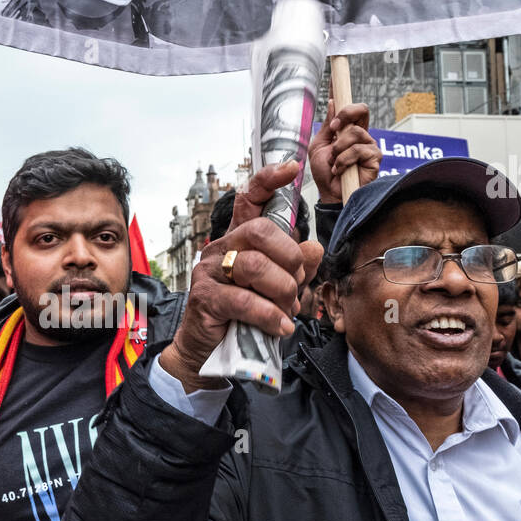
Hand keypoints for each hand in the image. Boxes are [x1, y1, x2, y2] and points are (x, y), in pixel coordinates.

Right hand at [161, 161, 322, 390]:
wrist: (208, 352)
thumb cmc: (243, 317)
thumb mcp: (276, 290)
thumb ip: (296, 268)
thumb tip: (315, 247)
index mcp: (239, 240)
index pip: (249, 199)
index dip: (269, 181)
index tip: (292, 168)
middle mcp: (221, 248)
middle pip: (261, 232)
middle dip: (289, 259)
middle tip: (296, 284)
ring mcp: (210, 272)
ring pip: (256, 266)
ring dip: (282, 292)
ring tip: (287, 311)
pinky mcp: (206, 298)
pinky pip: (244, 301)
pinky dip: (270, 316)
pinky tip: (280, 328)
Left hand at [308, 99, 380, 205]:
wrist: (329, 194)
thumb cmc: (325, 173)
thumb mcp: (319, 146)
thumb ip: (328, 126)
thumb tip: (333, 102)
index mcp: (348, 130)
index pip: (349, 106)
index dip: (343, 90)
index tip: (334, 77)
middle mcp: (361, 135)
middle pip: (362, 109)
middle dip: (345, 115)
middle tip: (334, 129)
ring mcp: (369, 146)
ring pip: (355, 133)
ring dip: (338, 149)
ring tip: (334, 162)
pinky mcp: (375, 159)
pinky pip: (358, 150)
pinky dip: (343, 160)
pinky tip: (340, 170)